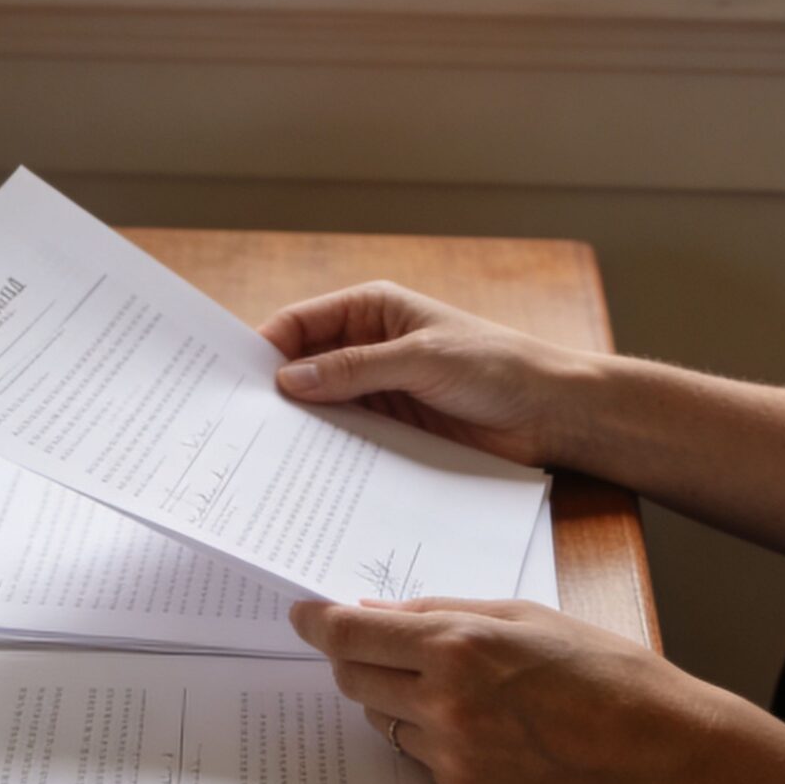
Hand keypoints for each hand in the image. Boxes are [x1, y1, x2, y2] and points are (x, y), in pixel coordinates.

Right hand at [259, 281, 580, 467]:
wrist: (551, 413)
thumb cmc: (496, 366)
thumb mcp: (422, 359)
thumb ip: (355, 369)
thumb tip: (288, 380)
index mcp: (372, 310)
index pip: (301, 323)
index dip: (265, 348)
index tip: (233, 381)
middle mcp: (368, 348)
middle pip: (304, 367)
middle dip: (275, 392)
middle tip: (238, 426)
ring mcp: (379, 391)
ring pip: (323, 407)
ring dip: (300, 427)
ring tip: (263, 456)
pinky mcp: (393, 430)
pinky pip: (348, 439)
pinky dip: (328, 452)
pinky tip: (307, 473)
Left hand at [289, 597, 784, 783]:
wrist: (665, 755)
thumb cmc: (611, 675)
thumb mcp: (527, 617)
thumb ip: (445, 613)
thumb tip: (380, 613)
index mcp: (457, 648)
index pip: (348, 635)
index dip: (316, 622)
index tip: (303, 614)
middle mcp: (445, 708)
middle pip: (354, 681)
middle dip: (359, 658)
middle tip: (383, 644)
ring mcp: (455, 761)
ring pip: (385, 722)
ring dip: (399, 700)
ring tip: (459, 687)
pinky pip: (422, 760)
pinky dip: (434, 738)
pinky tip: (484, 726)